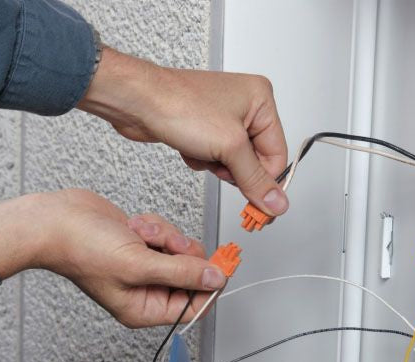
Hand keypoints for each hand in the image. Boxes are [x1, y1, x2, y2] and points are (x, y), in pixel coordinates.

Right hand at [0, 189, 224, 327]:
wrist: (56, 220)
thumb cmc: (81, 249)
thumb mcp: (138, 265)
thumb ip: (181, 273)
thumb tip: (215, 279)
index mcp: (143, 309)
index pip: (193, 307)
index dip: (209, 286)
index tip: (222, 264)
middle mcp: (145, 290)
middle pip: (190, 275)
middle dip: (181, 253)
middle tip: (167, 245)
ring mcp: (142, 265)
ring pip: (179, 250)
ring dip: (164, 236)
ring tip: (140, 234)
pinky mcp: (140, 243)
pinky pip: (165, 234)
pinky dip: (154, 226)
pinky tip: (132, 226)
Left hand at [78, 48, 288, 217]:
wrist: (137, 103)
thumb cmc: (178, 105)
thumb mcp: (228, 147)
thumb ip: (255, 178)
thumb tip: (276, 202)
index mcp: (261, 100)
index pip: (277, 154)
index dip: (267, 182)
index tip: (261, 209)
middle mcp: (245, 105)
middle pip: (255, 159)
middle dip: (234, 169)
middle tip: (220, 168)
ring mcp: (222, 116)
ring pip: (232, 161)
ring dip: (215, 165)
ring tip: (201, 150)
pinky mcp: (203, 127)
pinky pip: (213, 156)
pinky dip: (201, 159)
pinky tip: (189, 148)